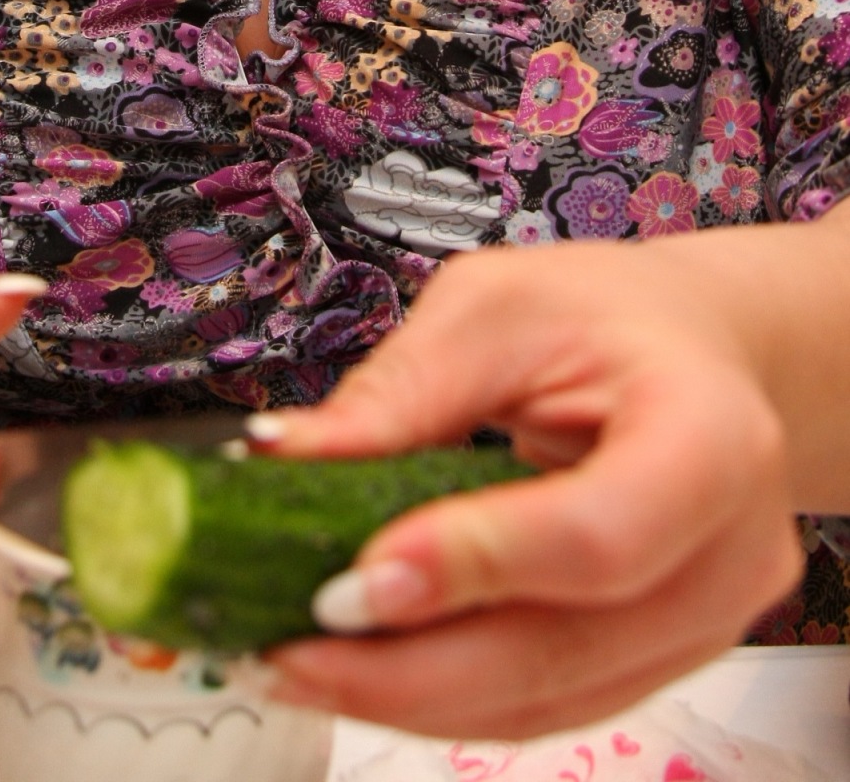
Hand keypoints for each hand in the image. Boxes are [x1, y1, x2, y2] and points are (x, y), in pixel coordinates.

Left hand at [252, 233, 810, 739]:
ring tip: (299, 664)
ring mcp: (702, 624)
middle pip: (566, 649)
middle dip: (410, 667)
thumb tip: (285, 454)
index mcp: (709, 435)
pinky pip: (547, 703)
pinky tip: (363, 672)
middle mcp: (726, 552)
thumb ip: (400, 388)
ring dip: (410, 699)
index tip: (358, 578)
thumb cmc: (607, 317)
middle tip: (290, 647)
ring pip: (548, 698)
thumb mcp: (496, 308)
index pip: (599, 534)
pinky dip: (445, 699)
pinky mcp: (658, 660)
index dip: (476, 566)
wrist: (698, 356)